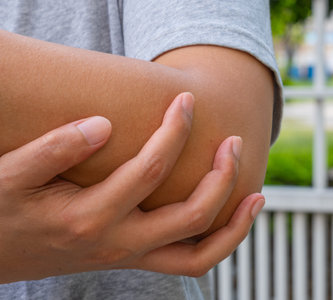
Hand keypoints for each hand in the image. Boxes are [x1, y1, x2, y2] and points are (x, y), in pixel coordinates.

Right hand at [0, 92, 264, 282]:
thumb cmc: (5, 211)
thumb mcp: (12, 175)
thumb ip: (55, 148)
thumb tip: (102, 124)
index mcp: (88, 218)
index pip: (149, 169)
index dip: (174, 130)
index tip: (186, 100)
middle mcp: (117, 245)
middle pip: (190, 217)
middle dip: (221, 176)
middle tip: (234, 141)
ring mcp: (129, 258)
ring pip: (198, 257)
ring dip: (233, 227)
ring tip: (258, 196)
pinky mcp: (133, 260)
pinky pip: (188, 262)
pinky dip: (217, 243)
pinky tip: (229, 216)